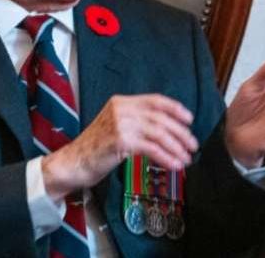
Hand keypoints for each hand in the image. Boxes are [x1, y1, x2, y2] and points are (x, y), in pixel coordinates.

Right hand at [41, 94, 196, 200]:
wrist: (72, 163)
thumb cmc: (95, 149)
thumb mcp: (117, 127)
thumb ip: (137, 122)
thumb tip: (168, 128)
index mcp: (122, 102)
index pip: (155, 100)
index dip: (175, 109)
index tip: (189, 119)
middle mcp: (121, 108)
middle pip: (160, 118)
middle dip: (180, 133)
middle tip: (192, 145)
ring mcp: (120, 123)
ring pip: (158, 133)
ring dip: (176, 147)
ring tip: (185, 159)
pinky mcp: (120, 140)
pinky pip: (151, 148)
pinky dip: (166, 157)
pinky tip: (174, 164)